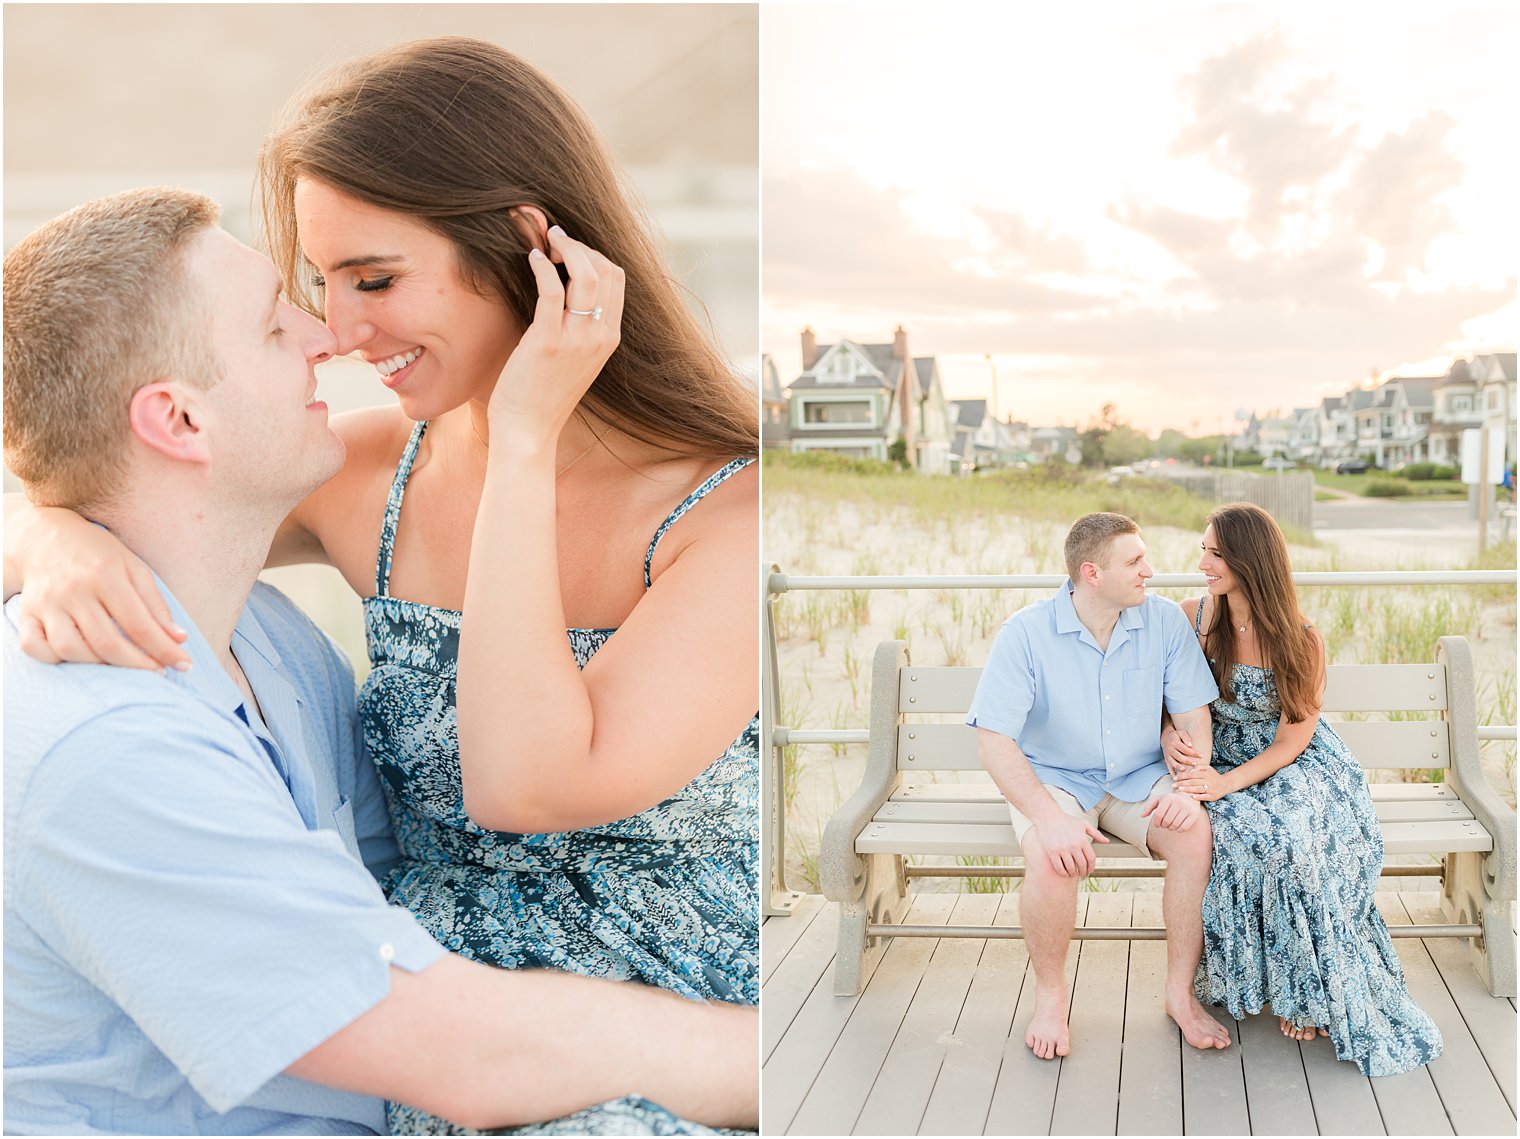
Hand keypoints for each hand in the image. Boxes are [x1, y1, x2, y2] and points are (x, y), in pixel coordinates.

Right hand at [9, 507, 187, 670]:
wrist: (45, 537)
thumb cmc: (98, 554)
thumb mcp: (134, 568)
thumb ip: (155, 604)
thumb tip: (178, 638)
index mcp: (105, 575)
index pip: (139, 624)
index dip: (163, 649)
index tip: (184, 664)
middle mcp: (73, 590)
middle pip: (107, 642)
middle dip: (138, 664)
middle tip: (157, 670)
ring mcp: (47, 603)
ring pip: (71, 649)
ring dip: (101, 665)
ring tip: (122, 663)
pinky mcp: (26, 613)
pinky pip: (34, 647)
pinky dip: (55, 659)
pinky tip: (80, 657)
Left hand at [486, 227, 624, 442]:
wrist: (529, 430)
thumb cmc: (543, 394)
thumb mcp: (574, 358)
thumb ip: (577, 326)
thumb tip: (562, 288)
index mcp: (609, 338)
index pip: (617, 279)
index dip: (594, 254)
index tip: (569, 248)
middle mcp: (600, 336)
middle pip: (606, 270)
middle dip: (580, 246)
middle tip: (554, 239)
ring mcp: (577, 339)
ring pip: (586, 274)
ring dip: (565, 247)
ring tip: (544, 240)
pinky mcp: (548, 341)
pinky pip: (552, 289)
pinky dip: (542, 266)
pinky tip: (532, 258)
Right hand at [1032, 812, 1109, 877]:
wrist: (1048, 816)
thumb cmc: (1066, 820)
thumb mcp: (1083, 824)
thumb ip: (1096, 834)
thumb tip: (1107, 841)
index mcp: (1083, 840)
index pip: (1091, 859)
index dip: (1091, 868)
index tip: (1089, 871)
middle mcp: (1074, 845)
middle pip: (1082, 865)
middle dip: (1083, 872)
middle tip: (1082, 875)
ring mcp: (1062, 849)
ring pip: (1071, 868)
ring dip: (1073, 874)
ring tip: (1073, 874)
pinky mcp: (1052, 851)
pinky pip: (1059, 867)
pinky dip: (1063, 873)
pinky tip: (1064, 873)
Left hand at [1140, 791, 1201, 829]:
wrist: (1189, 797)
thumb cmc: (1170, 801)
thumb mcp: (1159, 800)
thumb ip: (1149, 807)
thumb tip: (1141, 816)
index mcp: (1168, 797)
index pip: (1158, 815)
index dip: (1156, 822)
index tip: (1157, 824)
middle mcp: (1178, 801)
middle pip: (1166, 821)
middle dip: (1163, 826)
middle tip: (1164, 825)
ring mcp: (1187, 807)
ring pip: (1175, 825)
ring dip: (1170, 828)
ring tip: (1170, 826)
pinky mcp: (1194, 814)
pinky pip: (1184, 827)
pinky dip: (1179, 830)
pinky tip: (1177, 827)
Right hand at [1161, 723, 1204, 775]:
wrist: (1165, 738)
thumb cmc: (1176, 736)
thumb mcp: (1181, 733)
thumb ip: (1186, 738)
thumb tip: (1190, 745)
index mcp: (1174, 743)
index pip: (1185, 749)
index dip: (1193, 752)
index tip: (1201, 755)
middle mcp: (1170, 749)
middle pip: (1179, 756)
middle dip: (1187, 761)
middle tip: (1195, 763)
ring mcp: (1167, 756)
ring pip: (1172, 762)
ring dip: (1178, 767)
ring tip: (1184, 770)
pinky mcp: (1166, 760)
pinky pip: (1168, 767)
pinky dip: (1172, 772)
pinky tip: (1176, 777)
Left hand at [1172, 765, 1229, 802]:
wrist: (1226, 784)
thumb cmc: (1213, 775)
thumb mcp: (1208, 768)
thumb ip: (1198, 767)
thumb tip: (1190, 770)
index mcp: (1206, 773)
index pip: (1191, 774)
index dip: (1182, 776)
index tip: (1174, 778)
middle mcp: (1208, 781)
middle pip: (1193, 782)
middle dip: (1182, 784)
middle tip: (1173, 785)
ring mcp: (1211, 789)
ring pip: (1198, 789)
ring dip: (1188, 790)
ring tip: (1179, 790)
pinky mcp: (1213, 796)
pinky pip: (1205, 797)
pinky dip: (1198, 797)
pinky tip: (1192, 797)